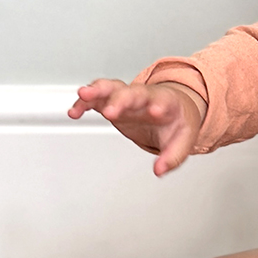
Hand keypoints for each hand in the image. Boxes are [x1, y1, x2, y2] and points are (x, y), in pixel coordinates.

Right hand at [68, 79, 204, 175]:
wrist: (173, 107)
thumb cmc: (176, 121)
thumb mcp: (183, 140)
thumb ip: (173, 156)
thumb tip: (159, 170)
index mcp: (165, 102)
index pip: (162, 100)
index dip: (158, 104)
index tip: (155, 111)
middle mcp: (143, 96)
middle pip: (131, 93)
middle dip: (120, 100)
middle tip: (111, 112)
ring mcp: (126, 96)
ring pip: (110, 88)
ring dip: (96, 91)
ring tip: (83, 95)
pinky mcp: (112, 100)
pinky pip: (96, 97)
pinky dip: (84, 102)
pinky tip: (74, 112)